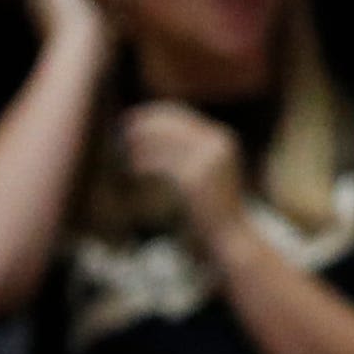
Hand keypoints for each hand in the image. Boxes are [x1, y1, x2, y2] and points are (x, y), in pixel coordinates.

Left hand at [120, 100, 247, 235]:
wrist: (230, 237)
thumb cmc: (213, 208)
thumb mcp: (204, 174)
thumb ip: (187, 153)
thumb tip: (156, 138)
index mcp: (221, 139)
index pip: (181, 116)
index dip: (154, 116)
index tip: (133, 119)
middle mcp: (216, 144)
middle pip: (171, 125)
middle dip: (144, 125)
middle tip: (122, 129)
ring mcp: (206, 161)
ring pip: (163, 144)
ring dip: (141, 145)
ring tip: (124, 151)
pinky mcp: (193, 179)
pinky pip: (161, 164)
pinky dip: (144, 163)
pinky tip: (133, 168)